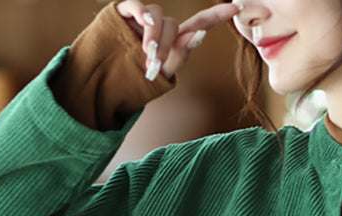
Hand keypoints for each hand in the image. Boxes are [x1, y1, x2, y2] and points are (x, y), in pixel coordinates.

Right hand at [115, 1, 242, 80]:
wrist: (105, 81)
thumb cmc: (136, 80)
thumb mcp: (162, 74)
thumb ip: (180, 56)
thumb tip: (198, 34)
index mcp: (173, 40)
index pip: (198, 24)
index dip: (216, 15)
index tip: (236, 8)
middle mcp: (161, 27)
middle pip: (173, 25)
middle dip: (166, 44)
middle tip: (155, 62)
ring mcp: (143, 20)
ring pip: (157, 16)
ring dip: (154, 35)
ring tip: (146, 52)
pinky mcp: (125, 14)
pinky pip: (136, 5)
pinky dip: (141, 14)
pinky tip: (143, 23)